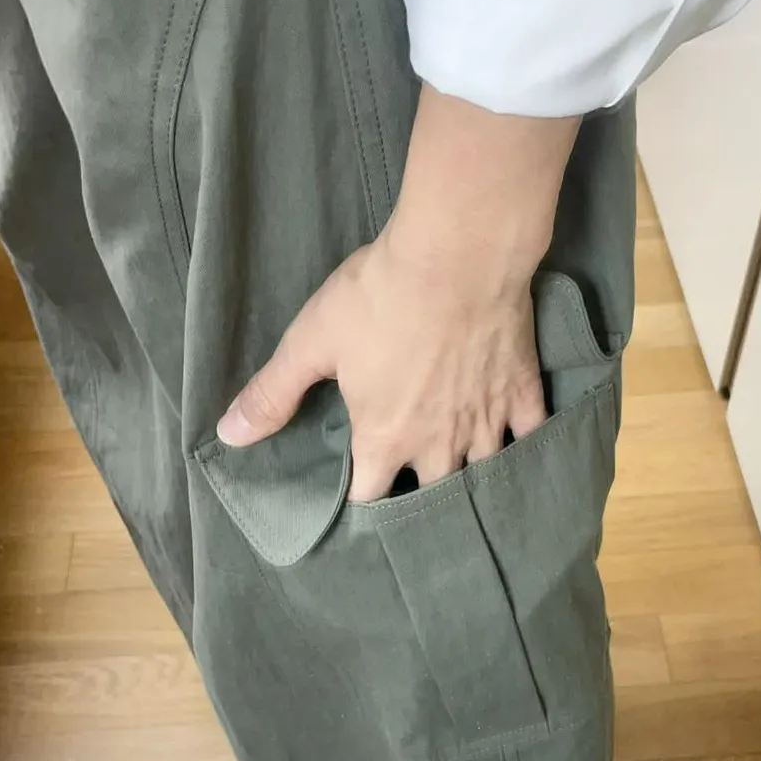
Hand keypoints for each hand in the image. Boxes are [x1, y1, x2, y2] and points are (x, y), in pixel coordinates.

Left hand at [216, 224, 546, 500]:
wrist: (458, 254)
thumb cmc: (378, 295)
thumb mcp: (311, 342)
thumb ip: (272, 394)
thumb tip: (228, 436)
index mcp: (383, 438)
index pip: (370, 499)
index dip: (361, 506)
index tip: (356, 505)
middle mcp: (437, 443)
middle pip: (431, 497)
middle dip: (419, 504)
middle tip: (412, 502)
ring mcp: (484, 421)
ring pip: (482, 475)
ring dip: (471, 486)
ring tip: (465, 497)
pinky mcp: (520, 392)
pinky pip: (532, 437)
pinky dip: (528, 452)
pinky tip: (525, 462)